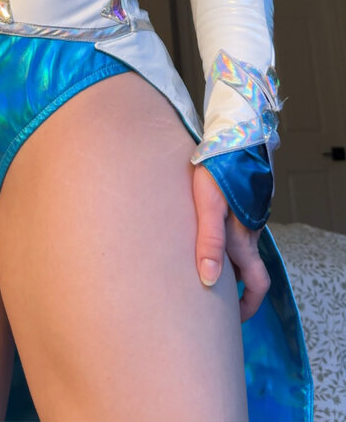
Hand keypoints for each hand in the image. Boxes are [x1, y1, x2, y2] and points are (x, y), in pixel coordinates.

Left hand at [192, 164, 269, 321]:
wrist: (231, 139)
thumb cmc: (216, 171)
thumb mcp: (208, 206)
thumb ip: (208, 242)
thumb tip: (208, 281)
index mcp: (244, 240)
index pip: (257, 284)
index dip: (248, 306)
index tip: (233, 322)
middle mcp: (249, 233)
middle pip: (250, 271)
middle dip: (238, 291)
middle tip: (216, 303)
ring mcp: (246, 219)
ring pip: (242, 251)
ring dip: (230, 266)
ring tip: (204, 272)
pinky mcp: (240, 205)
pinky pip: (237, 233)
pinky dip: (226, 245)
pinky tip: (204, 238)